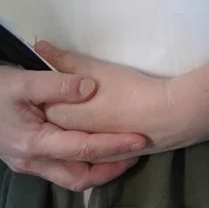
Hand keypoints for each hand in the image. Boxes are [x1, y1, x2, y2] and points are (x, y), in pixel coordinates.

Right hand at [0, 56, 146, 192]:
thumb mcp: (22, 82)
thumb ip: (57, 84)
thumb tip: (91, 88)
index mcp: (34, 144)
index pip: (84, 150)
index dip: (115, 146)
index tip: (142, 139)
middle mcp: (31, 161)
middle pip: (78, 178)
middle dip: (109, 170)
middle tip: (136, 152)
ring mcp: (25, 162)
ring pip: (67, 176)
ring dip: (95, 168)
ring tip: (121, 151)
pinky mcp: (22, 155)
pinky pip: (57, 168)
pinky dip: (79, 162)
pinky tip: (92, 146)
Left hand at [35, 45, 197, 154]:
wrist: (169, 117)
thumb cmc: (130, 91)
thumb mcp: (96, 70)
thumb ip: (65, 60)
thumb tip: (39, 47)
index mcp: (61, 117)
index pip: (40, 102)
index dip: (45, 90)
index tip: (52, 77)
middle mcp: (68, 139)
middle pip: (54, 122)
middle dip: (56, 107)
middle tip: (68, 91)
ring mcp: (88, 154)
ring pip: (71, 139)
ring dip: (72, 126)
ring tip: (88, 107)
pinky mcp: (107, 160)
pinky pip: (90, 152)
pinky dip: (90, 139)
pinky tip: (102, 125)